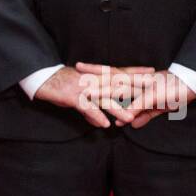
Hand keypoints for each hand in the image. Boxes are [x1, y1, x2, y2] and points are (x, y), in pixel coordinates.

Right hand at [35, 62, 156, 128]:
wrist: (43, 79)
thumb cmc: (61, 84)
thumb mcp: (78, 95)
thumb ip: (91, 109)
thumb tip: (99, 121)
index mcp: (96, 77)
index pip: (119, 72)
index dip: (135, 72)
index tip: (151, 71)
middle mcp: (92, 81)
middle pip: (117, 84)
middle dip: (134, 87)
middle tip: (151, 88)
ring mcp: (83, 89)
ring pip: (104, 99)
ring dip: (117, 109)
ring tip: (130, 118)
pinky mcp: (73, 97)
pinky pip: (86, 107)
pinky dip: (95, 115)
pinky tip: (103, 124)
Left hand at [74, 62, 195, 128]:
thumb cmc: (178, 91)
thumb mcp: (159, 105)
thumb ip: (143, 114)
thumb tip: (130, 124)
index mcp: (138, 80)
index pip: (114, 73)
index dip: (98, 70)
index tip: (81, 66)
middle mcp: (140, 80)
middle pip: (113, 75)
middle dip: (94, 74)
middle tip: (76, 68)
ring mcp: (148, 87)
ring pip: (124, 88)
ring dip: (107, 92)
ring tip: (89, 93)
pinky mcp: (159, 95)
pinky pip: (144, 103)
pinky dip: (134, 109)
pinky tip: (123, 117)